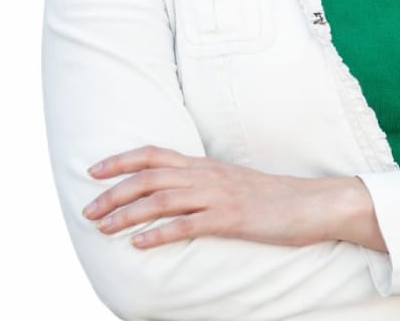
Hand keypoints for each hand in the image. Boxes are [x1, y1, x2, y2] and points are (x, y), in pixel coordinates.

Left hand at [83, 146, 384, 251]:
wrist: (312, 202)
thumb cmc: (272, 197)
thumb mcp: (232, 184)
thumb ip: (203, 185)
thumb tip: (173, 195)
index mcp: (206, 165)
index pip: (155, 154)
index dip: (121, 160)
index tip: (93, 170)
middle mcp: (207, 175)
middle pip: (150, 175)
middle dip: (114, 191)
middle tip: (88, 210)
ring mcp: (219, 195)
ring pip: (163, 198)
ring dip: (128, 213)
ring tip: (102, 227)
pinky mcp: (231, 218)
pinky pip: (189, 225)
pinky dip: (160, 233)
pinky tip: (140, 244)